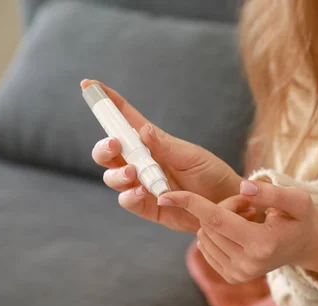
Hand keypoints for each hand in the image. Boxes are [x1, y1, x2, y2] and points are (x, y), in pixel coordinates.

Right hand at [84, 79, 241, 231]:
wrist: (228, 204)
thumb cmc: (212, 174)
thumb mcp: (192, 157)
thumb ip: (166, 147)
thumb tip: (144, 130)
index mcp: (153, 143)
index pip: (126, 120)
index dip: (107, 103)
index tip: (90, 85)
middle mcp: (142, 163)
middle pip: (109, 152)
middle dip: (105, 147)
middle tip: (115, 145)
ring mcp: (142, 185)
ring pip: (113, 177)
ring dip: (117, 174)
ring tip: (133, 173)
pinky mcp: (147, 206)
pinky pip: (128, 201)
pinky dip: (129, 196)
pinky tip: (141, 192)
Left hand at [157, 180, 317, 283]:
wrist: (305, 244)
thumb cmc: (301, 217)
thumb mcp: (296, 199)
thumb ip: (271, 192)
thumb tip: (243, 186)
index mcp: (261, 245)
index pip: (216, 220)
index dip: (190, 203)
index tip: (164, 194)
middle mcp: (247, 265)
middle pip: (209, 225)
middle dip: (219, 205)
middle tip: (247, 202)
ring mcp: (238, 274)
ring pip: (203, 236)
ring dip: (217, 219)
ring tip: (246, 216)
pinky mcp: (232, 277)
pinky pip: (206, 247)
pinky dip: (215, 233)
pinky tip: (239, 229)